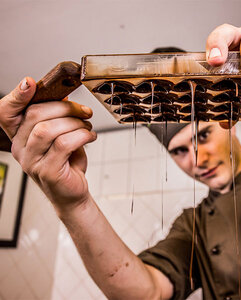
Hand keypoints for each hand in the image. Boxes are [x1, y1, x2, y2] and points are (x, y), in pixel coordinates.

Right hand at [0, 78, 96, 209]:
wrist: (72, 191)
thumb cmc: (66, 161)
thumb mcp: (61, 134)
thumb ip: (57, 117)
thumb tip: (63, 94)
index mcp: (19, 135)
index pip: (6, 112)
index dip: (16, 96)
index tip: (31, 83)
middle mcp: (20, 147)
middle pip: (34, 115)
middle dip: (65, 108)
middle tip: (84, 112)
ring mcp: (31, 161)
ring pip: (48, 129)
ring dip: (74, 123)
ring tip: (87, 126)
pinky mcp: (47, 171)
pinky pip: (64, 144)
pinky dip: (81, 136)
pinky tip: (90, 136)